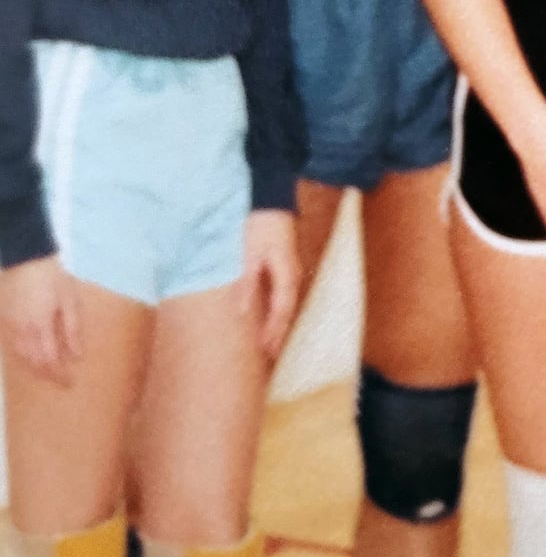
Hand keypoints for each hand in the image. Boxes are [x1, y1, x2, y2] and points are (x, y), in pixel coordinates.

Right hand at [0, 256, 82, 382]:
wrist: (25, 258)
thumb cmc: (52, 277)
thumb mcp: (70, 301)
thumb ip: (72, 330)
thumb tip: (76, 356)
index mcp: (40, 328)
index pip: (49, 361)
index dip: (59, 375)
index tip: (70, 383)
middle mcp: (21, 331)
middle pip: (32, 363)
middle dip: (46, 375)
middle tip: (60, 381)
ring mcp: (10, 326)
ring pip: (20, 356)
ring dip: (34, 367)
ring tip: (48, 372)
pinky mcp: (5, 320)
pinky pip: (12, 346)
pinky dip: (23, 356)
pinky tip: (32, 355)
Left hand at [238, 209, 300, 359]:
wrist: (271, 199)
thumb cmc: (260, 225)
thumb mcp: (250, 254)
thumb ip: (248, 283)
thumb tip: (244, 312)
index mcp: (285, 275)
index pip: (281, 312)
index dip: (273, 332)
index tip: (265, 352)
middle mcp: (292, 276)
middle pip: (287, 311)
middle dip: (279, 333)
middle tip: (270, 357)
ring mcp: (290, 270)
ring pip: (287, 304)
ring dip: (280, 323)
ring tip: (272, 342)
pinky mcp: (284, 265)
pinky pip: (284, 294)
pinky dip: (278, 310)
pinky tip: (271, 315)